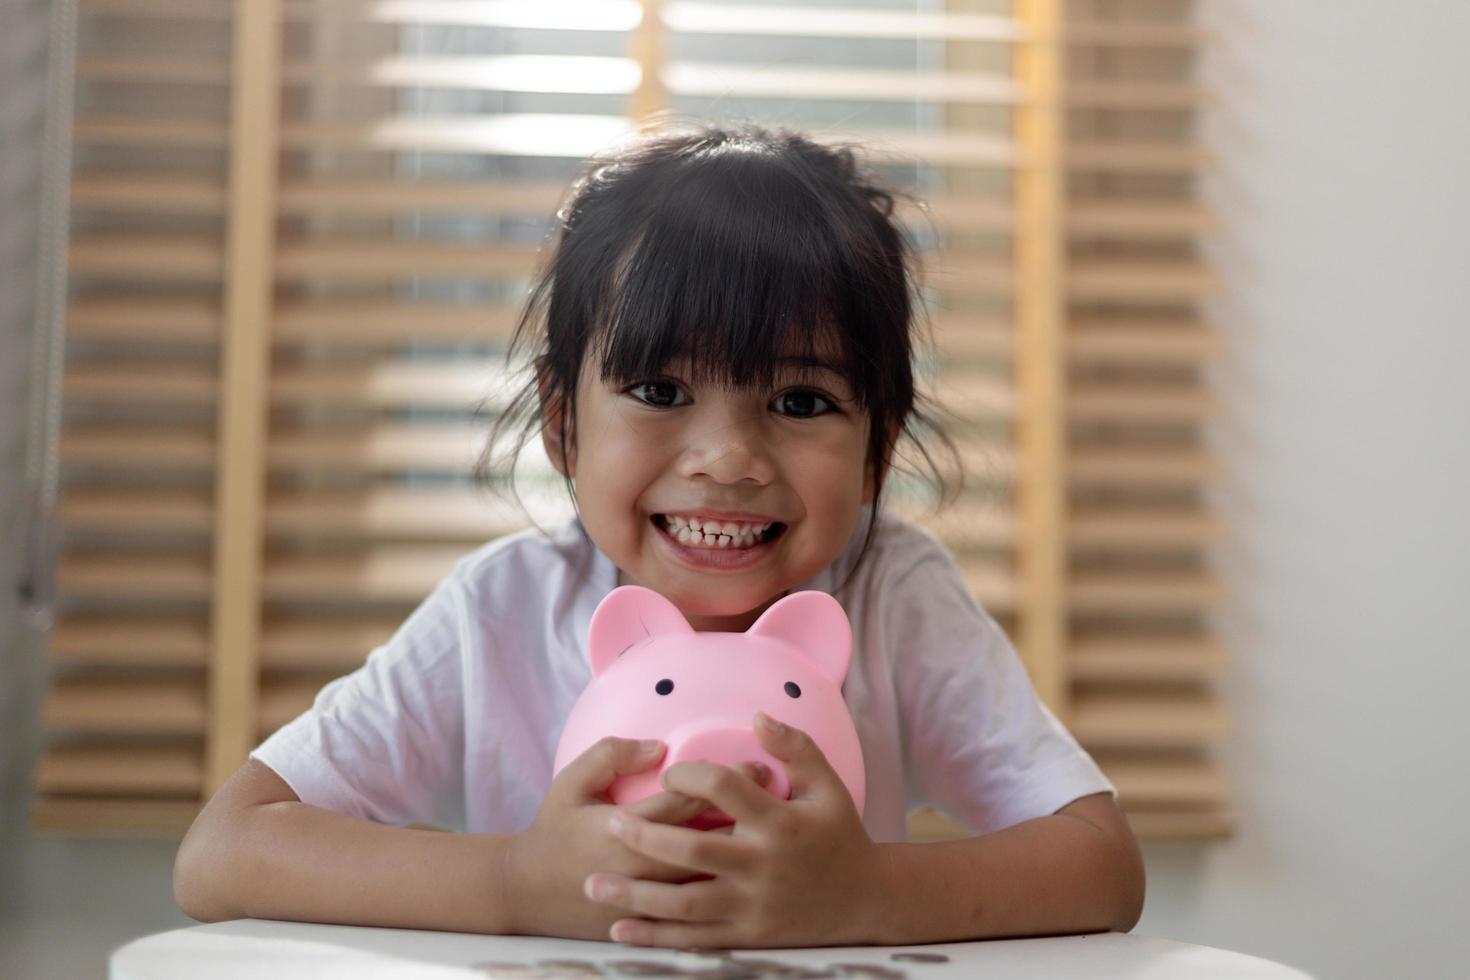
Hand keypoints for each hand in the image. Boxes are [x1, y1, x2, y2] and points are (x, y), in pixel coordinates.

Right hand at [504, 736, 767, 940]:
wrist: (526, 893)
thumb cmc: (553, 830)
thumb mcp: (571, 783)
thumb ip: (611, 756)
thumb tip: (659, 745)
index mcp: (623, 829)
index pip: (688, 802)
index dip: (727, 782)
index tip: (761, 766)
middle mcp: (642, 868)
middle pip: (710, 840)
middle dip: (749, 816)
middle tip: (780, 797)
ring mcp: (648, 901)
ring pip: (711, 879)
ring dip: (744, 854)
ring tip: (776, 832)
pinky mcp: (650, 925)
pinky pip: (698, 912)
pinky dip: (727, 893)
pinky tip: (750, 875)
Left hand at [584, 712, 880, 947]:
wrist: (866, 899)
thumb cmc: (840, 835)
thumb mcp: (828, 785)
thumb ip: (796, 748)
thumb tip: (757, 716)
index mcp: (779, 822)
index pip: (725, 791)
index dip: (691, 777)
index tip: (669, 774)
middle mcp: (762, 865)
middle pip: (693, 851)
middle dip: (646, 838)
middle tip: (610, 824)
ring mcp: (752, 905)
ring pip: (684, 903)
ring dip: (636, 895)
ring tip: (594, 883)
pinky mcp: (747, 934)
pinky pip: (694, 939)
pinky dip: (656, 936)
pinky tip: (621, 929)